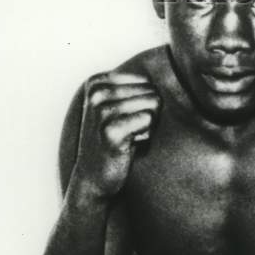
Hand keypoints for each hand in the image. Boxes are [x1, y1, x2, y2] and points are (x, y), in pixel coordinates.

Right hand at [72, 72, 160, 198]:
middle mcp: (97, 93)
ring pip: (153, 105)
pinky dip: (145, 136)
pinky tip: (129, 145)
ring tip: (128, 138)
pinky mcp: (111, 131)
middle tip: (128, 131)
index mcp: (96, 82)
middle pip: (151, 92)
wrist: (93, 176)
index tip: (124, 120)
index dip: (143, 105)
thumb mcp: (115, 107)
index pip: (145, 81)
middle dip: (147, 115)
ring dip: (147, 126)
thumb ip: (134, 88)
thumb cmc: (112, 140)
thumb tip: (161, 79)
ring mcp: (102, 111)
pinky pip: (149, 120)